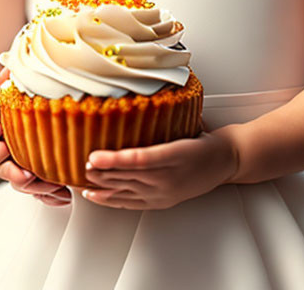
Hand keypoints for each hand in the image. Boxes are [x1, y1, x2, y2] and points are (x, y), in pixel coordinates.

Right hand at [0, 69, 70, 206]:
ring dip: (15, 175)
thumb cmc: (18, 95)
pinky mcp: (20, 175)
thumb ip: (18, 73)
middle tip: (2, 148)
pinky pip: (30, 186)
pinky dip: (44, 193)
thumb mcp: (16, 79)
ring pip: (3, 170)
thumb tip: (18, 66)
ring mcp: (2, 158)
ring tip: (27, 176)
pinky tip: (60, 195)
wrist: (17, 116)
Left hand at [82, 130, 237, 209]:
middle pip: (127, 177)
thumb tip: (136, 100)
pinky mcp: (159, 202)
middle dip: (101, 172)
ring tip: (81, 177)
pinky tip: (95, 195)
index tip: (94, 156)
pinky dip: (109, 199)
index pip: (140, 159)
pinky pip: (129, 202)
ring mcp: (162, 193)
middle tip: (78, 163)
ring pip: (125, 191)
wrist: (224, 163)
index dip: (114, 160)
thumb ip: (164, 116)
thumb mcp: (188, 123)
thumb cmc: (206, 140)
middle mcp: (168, 178)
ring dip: (101, 185)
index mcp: (175, 155)